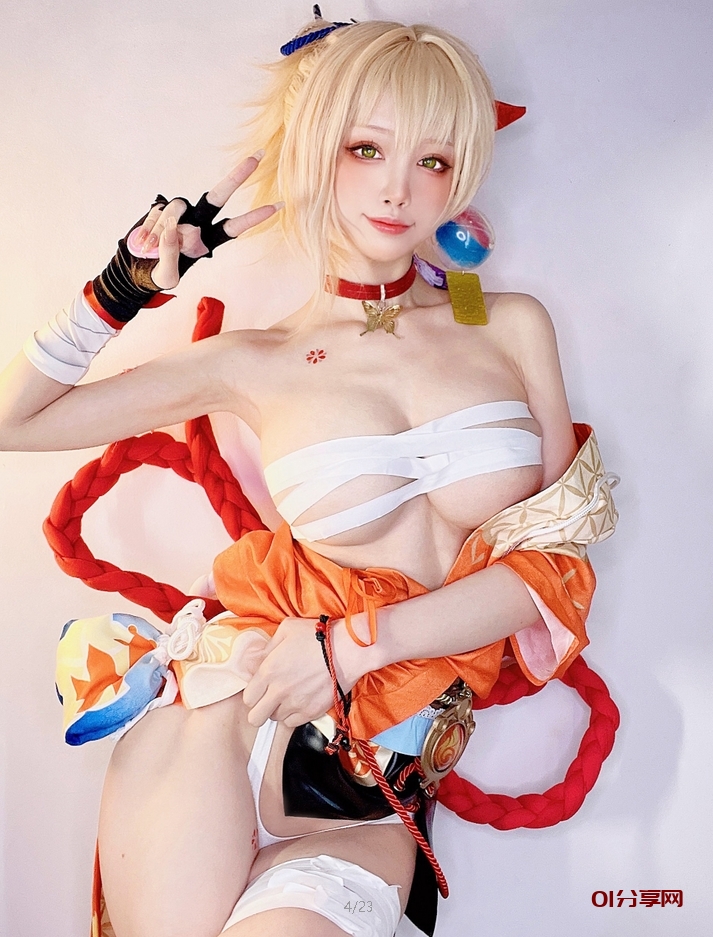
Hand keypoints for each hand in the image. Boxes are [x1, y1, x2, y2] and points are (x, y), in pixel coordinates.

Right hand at [92, 153, 280, 321]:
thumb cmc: (159, 275)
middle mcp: (198, 222)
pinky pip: (158, 212)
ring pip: (177, 208)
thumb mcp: (168, 275)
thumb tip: (179, 229)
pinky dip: (150, 228)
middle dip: (239, 175)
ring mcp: (180, 213)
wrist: (135, 270)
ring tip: (152, 248)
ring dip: (164, 228)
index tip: (278, 206)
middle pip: (219, 196)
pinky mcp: (161, 208)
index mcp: (208, 241)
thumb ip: (172, 254)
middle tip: (260, 155)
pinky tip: (145, 243)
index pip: (234, 227)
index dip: (254, 217)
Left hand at [242, 617, 335, 727]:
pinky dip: (294, 715)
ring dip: (279, 710)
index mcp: (269, 670)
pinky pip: (292, 724)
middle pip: (255, 717)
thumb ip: (268, 646)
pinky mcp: (311, 712)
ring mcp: (295, 704)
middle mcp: (278, 690)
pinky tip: (300, 701)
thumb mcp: (287, 629)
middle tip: (269, 700)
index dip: (254, 694)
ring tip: (290, 696)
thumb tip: (257, 660)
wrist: (349, 649)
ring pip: (275, 719)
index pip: (248, 697)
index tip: (261, 689)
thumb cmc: (320, 636)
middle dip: (260, 709)